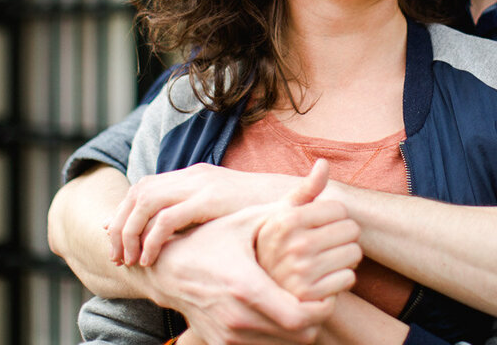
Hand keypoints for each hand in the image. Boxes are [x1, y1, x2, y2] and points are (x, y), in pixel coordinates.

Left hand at [108, 163, 298, 266]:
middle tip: (118, 256)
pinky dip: (152, 238)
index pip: (143, 187)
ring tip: (131, 259)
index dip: (123, 214)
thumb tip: (156, 236)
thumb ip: (193, 217)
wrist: (294, 204)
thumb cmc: (259, 217)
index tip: (117, 245)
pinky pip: (167, 218)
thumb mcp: (221, 214)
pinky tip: (151, 258)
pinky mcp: (210, 200)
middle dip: (120, 225)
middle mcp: (193, 175)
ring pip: (146, 202)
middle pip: (138, 192)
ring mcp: (201, 185)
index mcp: (193, 176)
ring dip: (131, 232)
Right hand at [142, 202, 332, 344]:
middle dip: (316, 316)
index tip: (329, 289)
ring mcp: (229, 335)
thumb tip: (324, 169)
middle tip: (322, 295)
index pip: (300, 317)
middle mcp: (238, 317)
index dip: (322, 306)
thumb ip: (292, 199)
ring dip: (298, 327)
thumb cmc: (214, 239)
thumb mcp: (249, 218)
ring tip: (303, 302)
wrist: (168, 270)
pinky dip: (278, 335)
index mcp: (247, 286)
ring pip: (285, 344)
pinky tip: (279, 311)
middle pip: (300, 335)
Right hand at [256, 161, 361, 301]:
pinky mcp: (309, 298)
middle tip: (328, 244)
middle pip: (351, 230)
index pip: (340, 209)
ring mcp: (301, 273)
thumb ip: (305, 190)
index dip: (335, 216)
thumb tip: (324, 163)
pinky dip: (342, 279)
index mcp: (286, 220)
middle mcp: (293, 245)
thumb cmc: (270, 245)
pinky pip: (349, 279)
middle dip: (344, 236)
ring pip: (354, 254)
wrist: (249, 287)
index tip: (322, 225)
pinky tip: (325, 280)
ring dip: (346, 258)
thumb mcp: (279, 214)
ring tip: (327, 260)